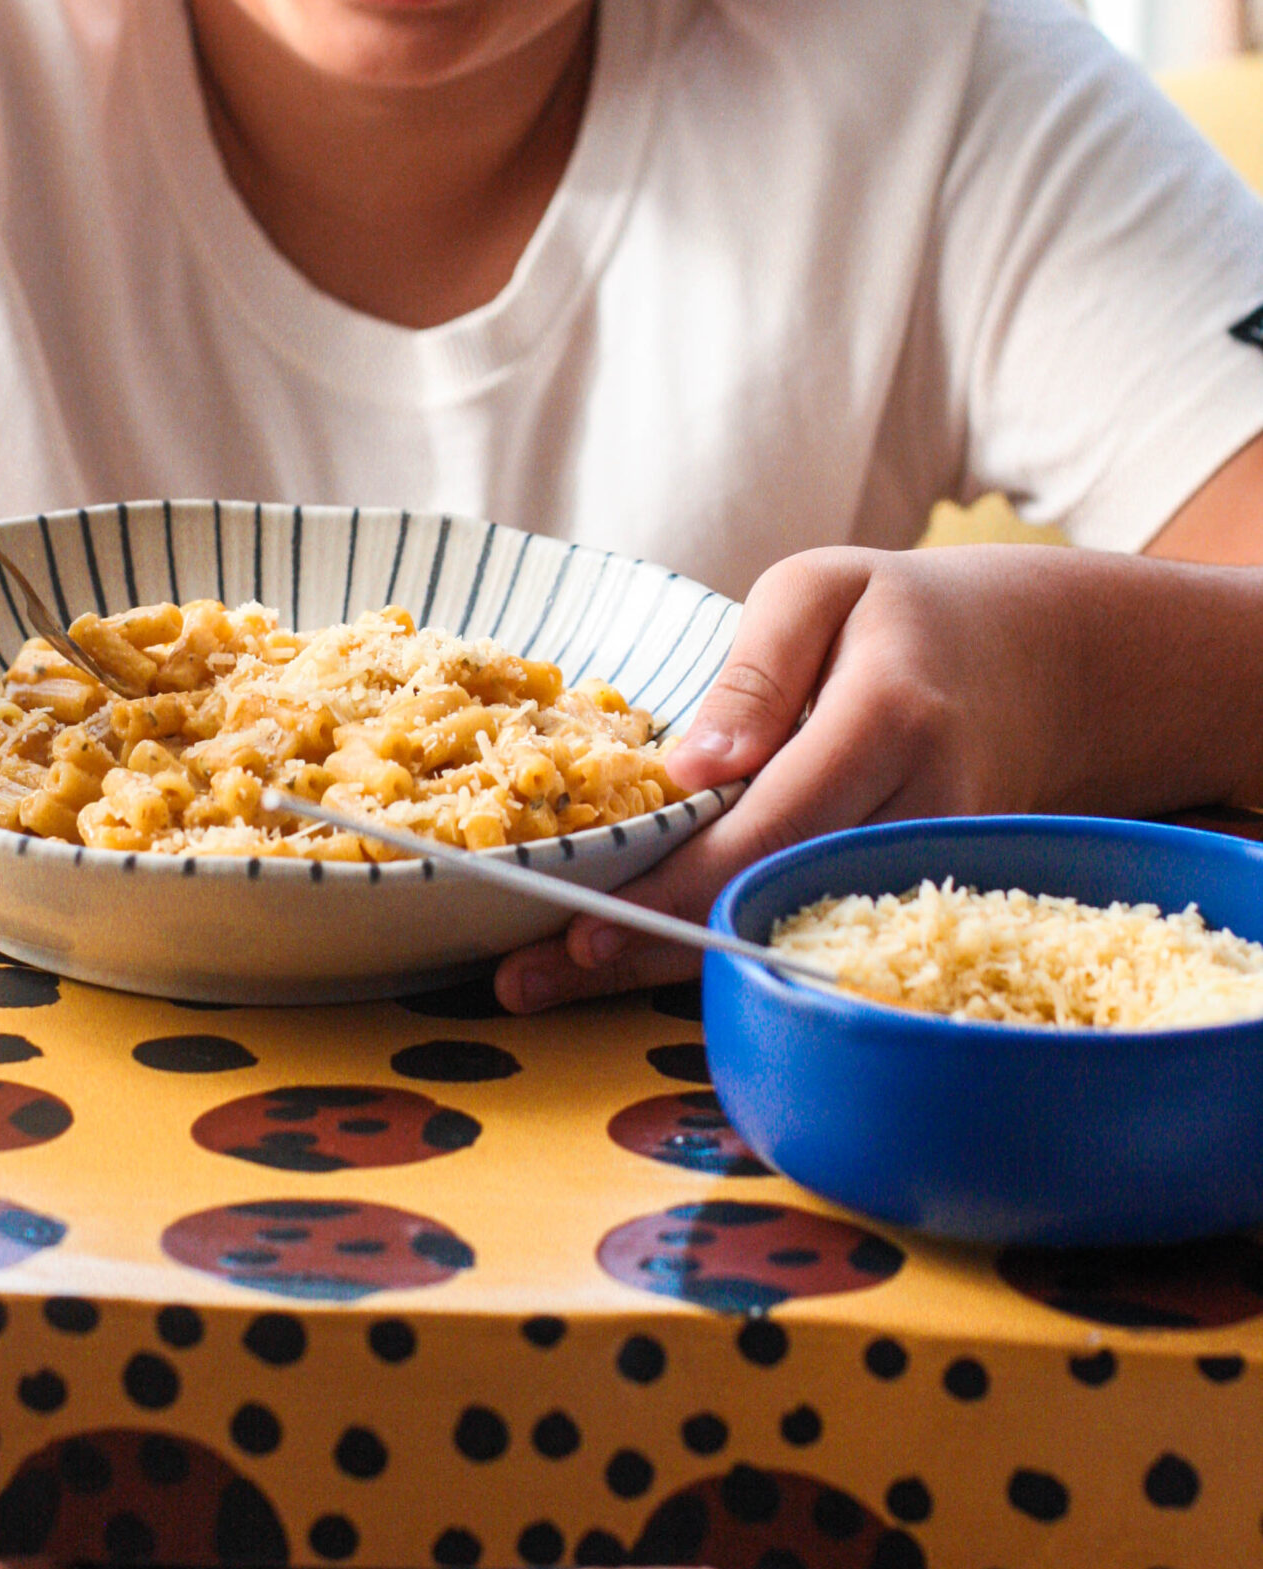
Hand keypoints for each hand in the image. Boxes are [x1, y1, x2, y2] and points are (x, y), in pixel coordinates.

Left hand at [493, 541, 1259, 1012]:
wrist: (1042, 667)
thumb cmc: (907, 615)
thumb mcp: (823, 588)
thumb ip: (756, 670)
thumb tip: (693, 769)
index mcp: (888, 721)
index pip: (766, 828)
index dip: (674, 888)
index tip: (580, 927)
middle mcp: (920, 812)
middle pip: (769, 903)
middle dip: (645, 952)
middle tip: (525, 980)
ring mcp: (932, 871)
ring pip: (790, 935)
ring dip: (672, 968)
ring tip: (553, 978)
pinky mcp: (926, 901)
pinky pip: (817, 932)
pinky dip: (728, 950)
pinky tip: (641, 961)